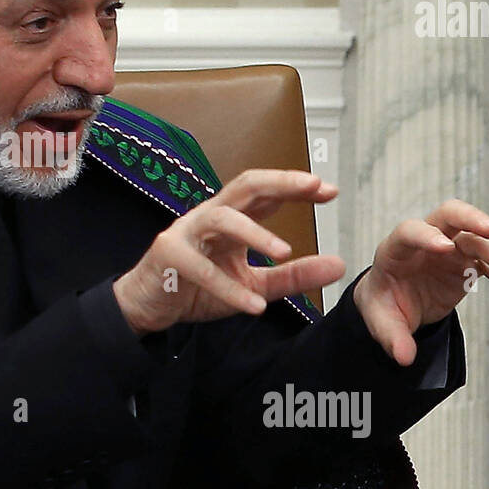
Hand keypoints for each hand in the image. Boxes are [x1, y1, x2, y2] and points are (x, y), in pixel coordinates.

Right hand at [112, 169, 346, 336]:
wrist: (149, 305)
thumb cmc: (197, 287)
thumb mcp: (254, 284)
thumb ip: (294, 276)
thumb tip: (340, 265)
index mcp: (231, 219)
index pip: (266, 193)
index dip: (296, 186)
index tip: (330, 190)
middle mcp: (209, 217)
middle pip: (245, 186)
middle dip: (279, 182)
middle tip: (313, 185)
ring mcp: (186, 233)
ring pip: (221, 218)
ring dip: (254, 232)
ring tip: (284, 251)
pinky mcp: (169, 255)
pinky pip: (201, 269)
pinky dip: (228, 288)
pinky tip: (253, 306)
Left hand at [353, 199, 488, 365]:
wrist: (395, 303)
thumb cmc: (384, 303)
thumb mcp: (381, 321)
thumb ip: (392, 337)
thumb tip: (405, 358)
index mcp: (396, 249)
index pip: (410, 231)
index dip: (426, 236)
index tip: (445, 247)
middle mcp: (427, 241)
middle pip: (450, 215)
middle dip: (472, 218)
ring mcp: (451, 250)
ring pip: (479, 241)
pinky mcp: (469, 265)